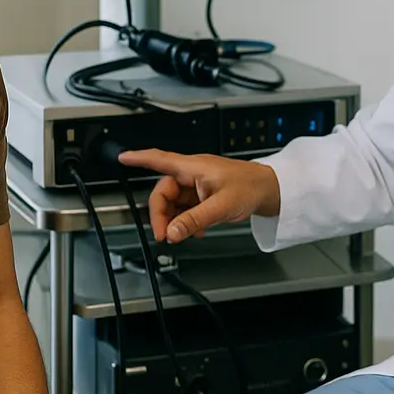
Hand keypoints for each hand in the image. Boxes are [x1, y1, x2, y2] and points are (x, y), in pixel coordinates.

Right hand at [118, 149, 279, 241]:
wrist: (270, 190)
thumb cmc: (251, 186)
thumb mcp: (221, 206)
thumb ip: (194, 220)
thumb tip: (173, 231)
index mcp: (194, 167)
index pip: (160, 159)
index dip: (139, 159)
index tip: (123, 158)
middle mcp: (193, 173)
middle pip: (164, 191)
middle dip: (161, 214)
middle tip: (165, 235)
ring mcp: (198, 184)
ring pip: (174, 202)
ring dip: (175, 220)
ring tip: (183, 234)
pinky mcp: (204, 195)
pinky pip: (186, 208)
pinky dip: (186, 220)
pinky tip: (196, 230)